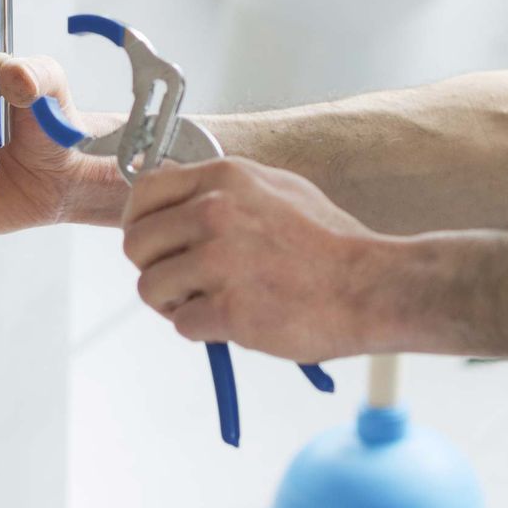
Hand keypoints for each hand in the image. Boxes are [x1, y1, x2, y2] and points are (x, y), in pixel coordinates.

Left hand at [119, 157, 387, 361]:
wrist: (371, 287)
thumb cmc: (330, 243)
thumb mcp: (276, 189)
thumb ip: (224, 191)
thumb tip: (180, 203)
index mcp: (225, 178)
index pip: (144, 191)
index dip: (140, 221)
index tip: (153, 241)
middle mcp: (215, 212)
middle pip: (136, 243)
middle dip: (153, 267)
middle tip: (181, 282)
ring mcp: (220, 261)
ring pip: (150, 287)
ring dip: (174, 303)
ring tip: (209, 304)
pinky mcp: (228, 309)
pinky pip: (182, 324)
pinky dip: (202, 329)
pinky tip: (234, 321)